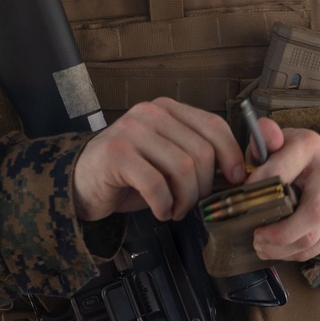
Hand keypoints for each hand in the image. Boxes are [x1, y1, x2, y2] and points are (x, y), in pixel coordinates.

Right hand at [73, 97, 245, 222]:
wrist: (83, 182)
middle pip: (201, 152)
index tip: (235, 180)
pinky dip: (164, 205)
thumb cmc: (129, 174)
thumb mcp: (167, 160)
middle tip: (191, 204)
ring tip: (175, 210)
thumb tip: (236, 174)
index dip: (231, 155)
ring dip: (185, 200)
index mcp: (167, 109)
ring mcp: (132, 131)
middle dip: (203, 187)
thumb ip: (197, 158)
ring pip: (183, 169)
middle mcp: (150, 113)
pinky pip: (156, 185)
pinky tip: (160, 211)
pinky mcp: (116, 154)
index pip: (213, 125)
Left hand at [249, 119, 319, 262]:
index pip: (281, 172)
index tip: (242, 201)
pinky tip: (279, 248)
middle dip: (280, 233)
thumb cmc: (288, 156)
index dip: (259, 190)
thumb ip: (264, 137)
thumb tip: (264, 129)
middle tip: (256, 237)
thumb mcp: (273, 142)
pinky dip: (295, 253)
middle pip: (312, 214)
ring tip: (261, 245)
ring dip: (283, 248)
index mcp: (310, 146)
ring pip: (314, 236)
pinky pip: (319, 247)